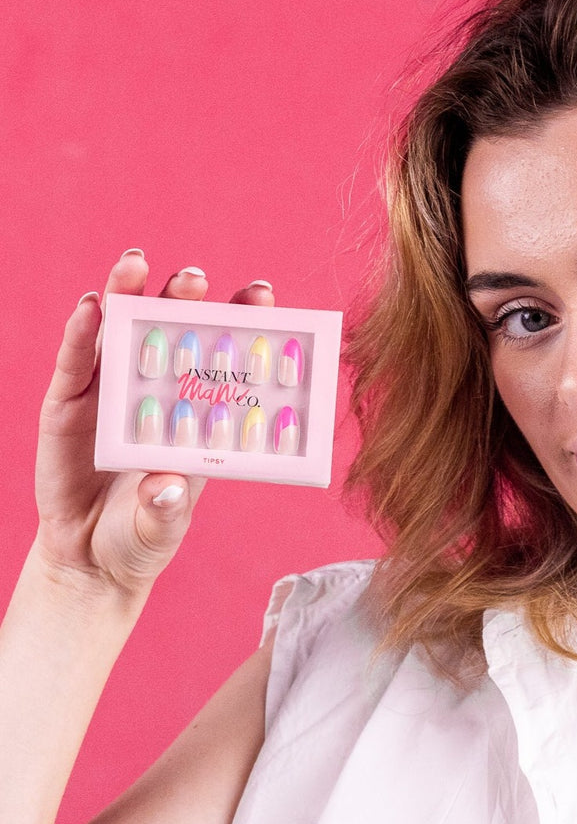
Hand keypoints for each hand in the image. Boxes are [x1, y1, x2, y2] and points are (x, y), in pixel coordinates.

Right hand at [32, 250, 275, 602]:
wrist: (91, 560)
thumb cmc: (143, 534)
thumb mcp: (164, 524)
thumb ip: (167, 507)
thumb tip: (166, 485)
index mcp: (193, 413)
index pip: (220, 358)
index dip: (239, 323)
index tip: (262, 295)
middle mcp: (154, 392)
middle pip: (171, 331)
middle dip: (185, 299)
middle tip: (198, 278)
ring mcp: (109, 393)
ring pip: (120, 332)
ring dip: (128, 294)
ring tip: (137, 263)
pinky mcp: (67, 406)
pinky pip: (73, 363)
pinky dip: (80, 333)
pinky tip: (90, 305)